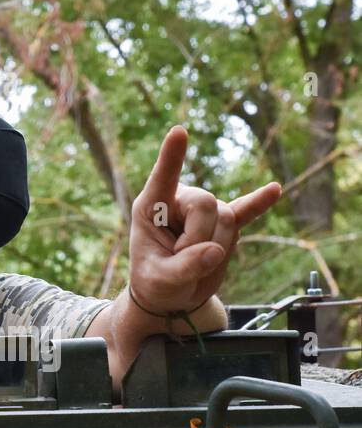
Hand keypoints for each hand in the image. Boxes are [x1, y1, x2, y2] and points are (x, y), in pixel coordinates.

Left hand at [129, 126, 280, 314]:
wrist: (172, 296)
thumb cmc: (156, 283)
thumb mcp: (161, 281)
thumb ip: (184, 267)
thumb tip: (215, 251)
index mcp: (152, 205)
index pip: (163, 176)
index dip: (171, 156)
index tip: (178, 131)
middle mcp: (179, 200)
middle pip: (206, 204)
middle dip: (201, 237)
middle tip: (184, 261)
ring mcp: (204, 211)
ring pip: (227, 218)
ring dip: (219, 246)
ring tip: (198, 261)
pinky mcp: (225, 225)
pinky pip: (246, 211)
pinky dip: (259, 203)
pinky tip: (274, 190)